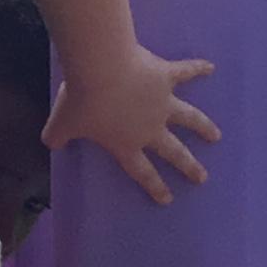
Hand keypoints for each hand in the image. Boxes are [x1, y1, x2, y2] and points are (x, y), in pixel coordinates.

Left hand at [43, 48, 219, 204]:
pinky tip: (210, 67)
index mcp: (126, 144)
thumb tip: (51, 144)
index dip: (154, 186)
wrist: (100, 70)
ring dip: (203, 127)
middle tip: (202, 177)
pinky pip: (186, 72)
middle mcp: (150, 128)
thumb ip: (58, 137)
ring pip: (189, 119)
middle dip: (188, 166)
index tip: (167, 198)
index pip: (142, 171)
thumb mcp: (62, 124)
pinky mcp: (166, 77)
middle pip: (173, 152)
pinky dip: (198, 69)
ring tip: (215, 136)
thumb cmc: (82, 101)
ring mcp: (162, 103)